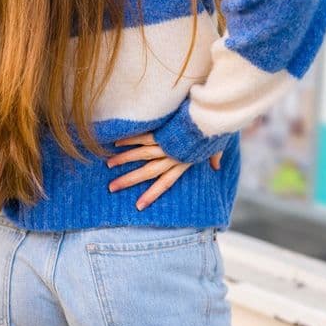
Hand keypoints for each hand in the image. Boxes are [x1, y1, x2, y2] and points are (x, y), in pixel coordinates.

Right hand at [107, 133, 222, 210]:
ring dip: (124, 160)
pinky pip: (144, 138)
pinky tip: (117, 143)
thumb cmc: (216, 133)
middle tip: (111, 188)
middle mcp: (171, 158)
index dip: (151, 195)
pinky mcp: (163, 132)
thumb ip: (214, 158)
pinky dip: (130, 140)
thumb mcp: (216, 149)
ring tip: (109, 165)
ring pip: (141, 155)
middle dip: (129, 181)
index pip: (164, 184)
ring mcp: (166, 145)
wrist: (212, 119)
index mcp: (183, 165)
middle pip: (147, 173)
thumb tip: (216, 166)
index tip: (138, 206)